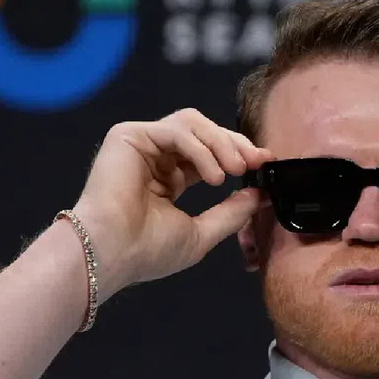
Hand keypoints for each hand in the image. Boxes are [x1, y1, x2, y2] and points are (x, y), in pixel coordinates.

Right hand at [71, 108, 271, 298]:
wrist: (112, 254)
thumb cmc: (148, 251)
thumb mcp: (203, 232)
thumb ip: (232, 212)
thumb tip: (261, 195)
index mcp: (170, 179)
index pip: (212, 154)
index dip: (240, 154)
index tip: (266, 163)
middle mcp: (156, 158)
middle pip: (205, 132)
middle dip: (236, 144)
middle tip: (256, 162)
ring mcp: (142, 144)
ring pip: (193, 124)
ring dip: (221, 143)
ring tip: (235, 170)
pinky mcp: (129, 136)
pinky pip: (176, 131)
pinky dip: (201, 151)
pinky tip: (213, 177)